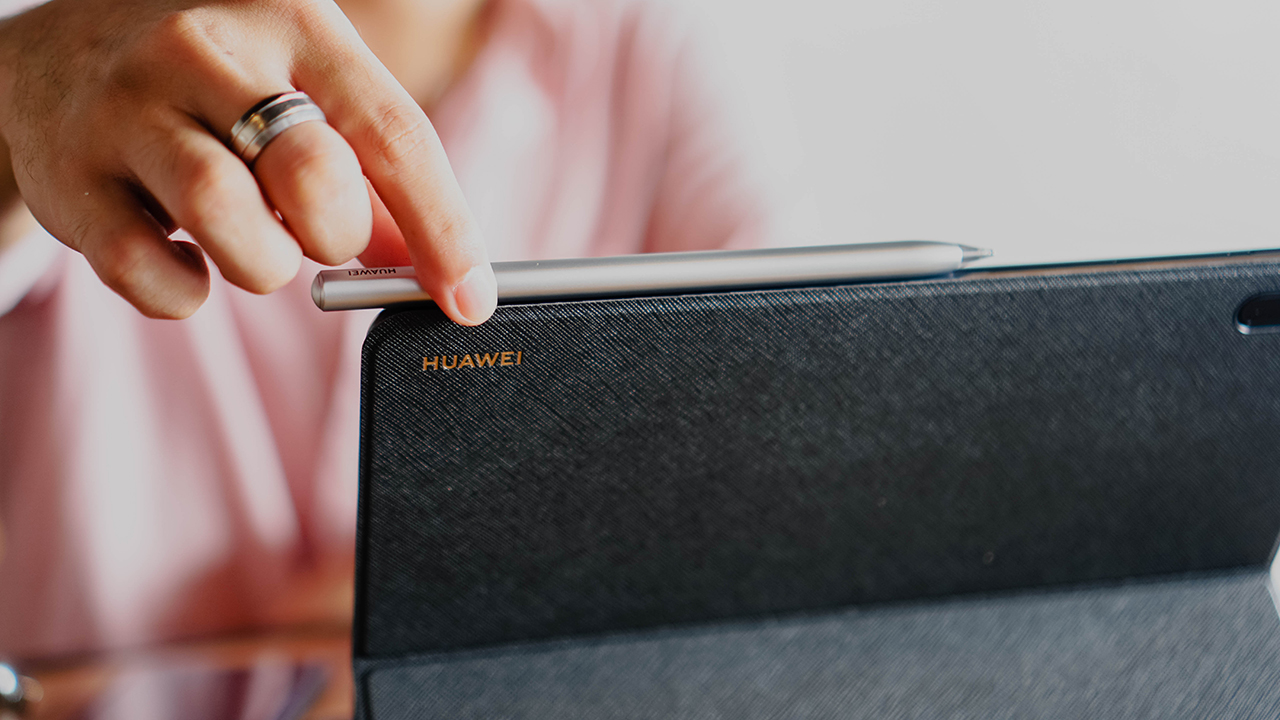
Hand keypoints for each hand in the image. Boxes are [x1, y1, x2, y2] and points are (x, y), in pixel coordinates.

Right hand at [0, 0, 495, 323]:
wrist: (49, 57)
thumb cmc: (208, 84)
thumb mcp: (298, 92)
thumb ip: (367, 173)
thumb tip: (431, 267)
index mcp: (292, 21)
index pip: (392, 132)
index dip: (444, 227)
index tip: (471, 298)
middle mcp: (206, 50)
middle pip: (313, 173)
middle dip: (336, 233)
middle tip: (317, 231)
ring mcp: (128, 108)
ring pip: (227, 218)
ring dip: (263, 263)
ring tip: (250, 242)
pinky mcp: (69, 176)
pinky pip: (148, 271)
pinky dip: (185, 292)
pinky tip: (185, 259)